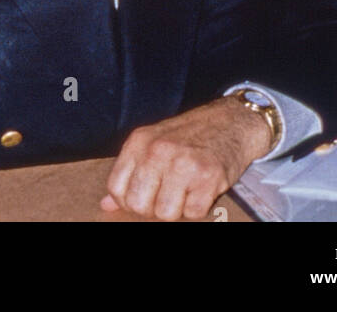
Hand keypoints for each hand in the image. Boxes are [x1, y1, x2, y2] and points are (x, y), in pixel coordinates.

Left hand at [100, 95, 272, 220]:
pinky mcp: (208, 176)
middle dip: (153, 208)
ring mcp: (183, 163)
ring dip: (178, 208)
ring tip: (186, 189)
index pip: (116, 188)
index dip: (129, 201)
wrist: (230, 121)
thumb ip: (130, 173)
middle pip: (138, 205)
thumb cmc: (189, 135)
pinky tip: (202, 187)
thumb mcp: (153, 143)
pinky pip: (193, 213)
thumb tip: (106, 204)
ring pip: (165, 214)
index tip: (145, 195)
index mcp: (139, 142)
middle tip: (168, 194)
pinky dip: (199, 206)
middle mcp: (158, 150)